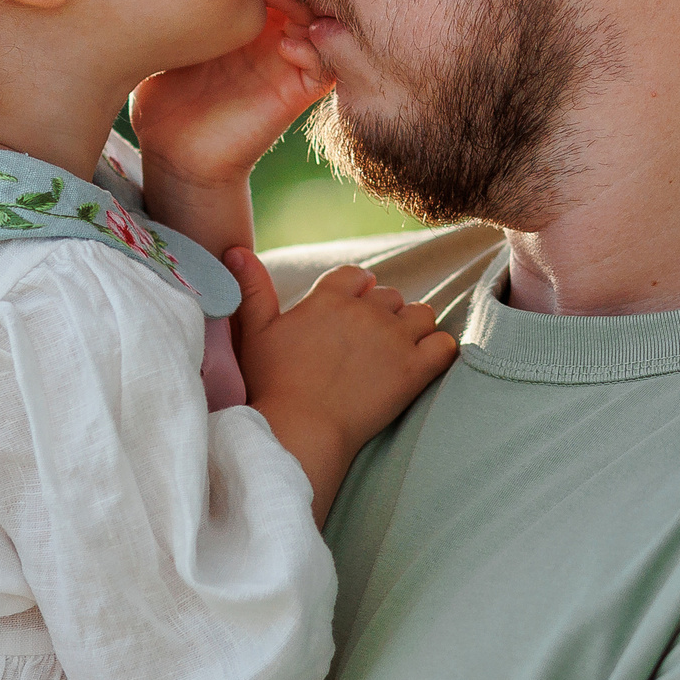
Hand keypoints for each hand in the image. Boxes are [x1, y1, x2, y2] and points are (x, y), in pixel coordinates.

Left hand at [131, 0, 331, 196]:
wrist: (171, 149)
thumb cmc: (163, 84)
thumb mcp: (170, 25)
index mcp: (248, 8)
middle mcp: (273, 29)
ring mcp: (286, 60)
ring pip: (322, 18)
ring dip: (304, 3)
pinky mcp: (294, 93)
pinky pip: (326, 66)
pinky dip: (314, 50)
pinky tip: (285, 45)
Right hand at [225, 249, 459, 525]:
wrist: (300, 429)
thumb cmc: (272, 384)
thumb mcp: (254, 332)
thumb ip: (251, 287)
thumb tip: (235, 250)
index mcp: (330, 297)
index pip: (358, 276)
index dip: (358, 292)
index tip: (351, 312)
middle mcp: (366, 311)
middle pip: (390, 296)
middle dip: (383, 314)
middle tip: (368, 345)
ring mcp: (394, 339)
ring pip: (422, 314)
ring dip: (413, 328)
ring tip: (397, 352)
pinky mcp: (415, 369)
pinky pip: (444, 345)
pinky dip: (439, 351)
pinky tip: (424, 364)